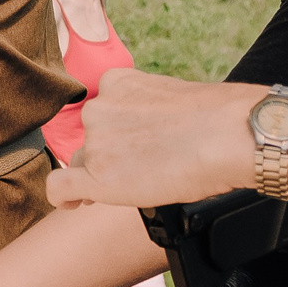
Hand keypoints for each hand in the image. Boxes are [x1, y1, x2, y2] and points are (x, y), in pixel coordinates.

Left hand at [45, 70, 258, 208]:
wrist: (227, 134)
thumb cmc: (216, 118)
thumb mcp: (170, 97)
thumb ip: (146, 110)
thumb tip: (149, 135)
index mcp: (115, 82)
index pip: (102, 114)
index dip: (111, 136)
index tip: (124, 150)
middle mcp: (98, 109)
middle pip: (90, 141)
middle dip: (108, 158)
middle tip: (138, 172)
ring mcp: (96, 141)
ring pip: (82, 164)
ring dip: (100, 176)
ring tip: (134, 186)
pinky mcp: (97, 174)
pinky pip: (60, 187)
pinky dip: (63, 198)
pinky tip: (73, 204)